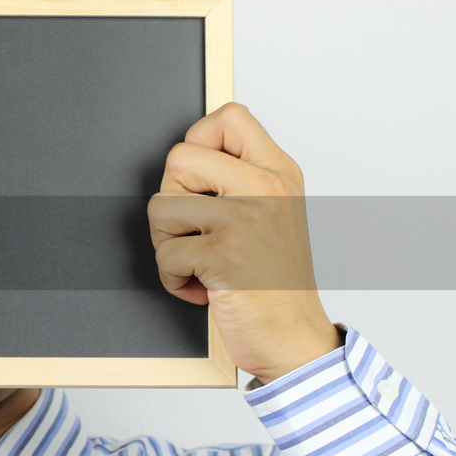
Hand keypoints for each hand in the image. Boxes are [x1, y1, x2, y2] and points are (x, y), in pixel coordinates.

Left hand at [146, 102, 340, 383]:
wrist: (294, 339)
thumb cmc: (274, 281)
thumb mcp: (272, 214)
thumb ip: (239, 178)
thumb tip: (185, 157)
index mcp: (279, 172)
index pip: (229, 116)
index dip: (197, 143)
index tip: (201, 184)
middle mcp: (267, 187)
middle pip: (179, 156)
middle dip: (171, 199)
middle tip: (195, 231)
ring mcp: (246, 219)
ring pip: (160, 206)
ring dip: (167, 245)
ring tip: (199, 262)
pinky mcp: (225, 255)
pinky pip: (166, 254)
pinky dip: (174, 280)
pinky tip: (203, 288)